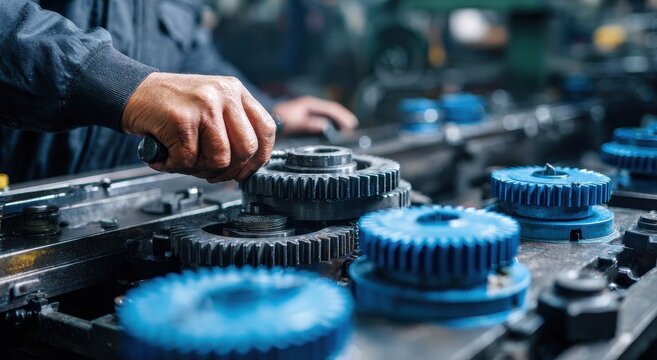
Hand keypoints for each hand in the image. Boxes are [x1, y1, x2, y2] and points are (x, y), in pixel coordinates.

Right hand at [122, 73, 275, 181]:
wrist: (132, 92)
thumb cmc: (171, 106)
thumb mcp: (211, 105)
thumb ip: (232, 127)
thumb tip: (250, 165)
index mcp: (235, 91)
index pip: (266, 129)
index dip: (260, 157)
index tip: (246, 171)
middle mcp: (224, 94)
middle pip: (247, 149)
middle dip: (229, 170)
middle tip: (210, 172)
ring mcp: (204, 105)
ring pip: (220, 159)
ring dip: (199, 170)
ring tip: (183, 161)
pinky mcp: (182, 119)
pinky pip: (189, 160)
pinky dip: (173, 166)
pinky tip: (165, 156)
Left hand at [272, 96, 357, 135]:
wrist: (266, 117)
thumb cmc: (279, 118)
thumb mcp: (296, 122)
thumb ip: (311, 124)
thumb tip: (326, 127)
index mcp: (310, 104)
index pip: (331, 108)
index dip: (342, 116)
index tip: (351, 124)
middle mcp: (310, 105)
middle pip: (331, 110)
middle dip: (342, 118)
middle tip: (351, 126)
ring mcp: (307, 110)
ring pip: (326, 114)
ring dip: (336, 120)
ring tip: (345, 128)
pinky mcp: (303, 116)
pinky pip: (320, 117)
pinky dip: (328, 122)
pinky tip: (330, 128)